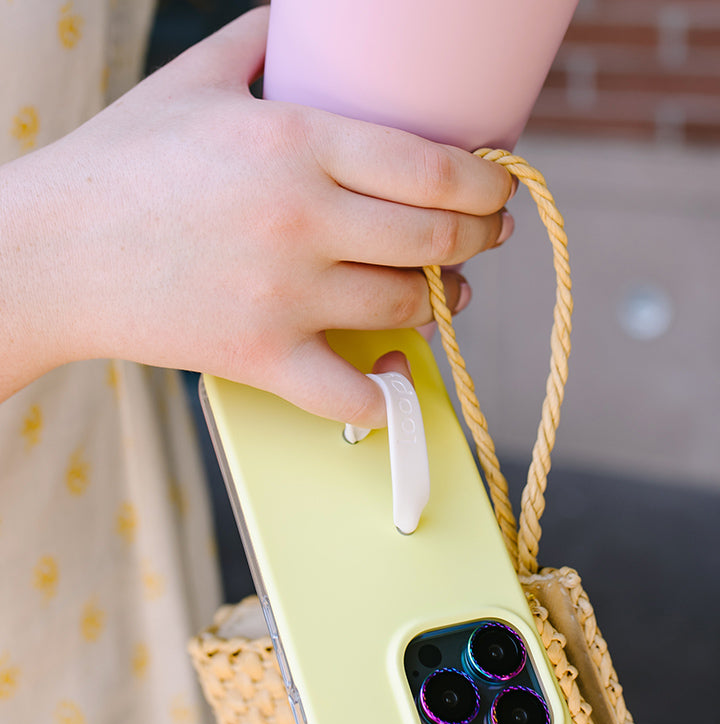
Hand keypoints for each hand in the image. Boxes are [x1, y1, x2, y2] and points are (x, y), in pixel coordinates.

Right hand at [0, 6, 512, 424]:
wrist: (50, 251)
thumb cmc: (118, 163)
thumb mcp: (193, 81)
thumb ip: (261, 42)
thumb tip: (303, 17)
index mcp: (295, 140)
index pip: (431, 166)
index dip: (485, 181)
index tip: (498, 186)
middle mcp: (301, 217)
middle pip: (434, 238)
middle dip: (479, 238)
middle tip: (485, 237)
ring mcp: (282, 295)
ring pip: (405, 307)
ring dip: (441, 302)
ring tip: (443, 292)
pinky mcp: (258, 358)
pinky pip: (348, 394)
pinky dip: (382, 393)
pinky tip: (390, 376)